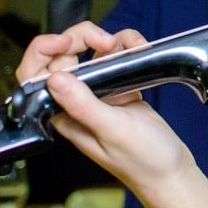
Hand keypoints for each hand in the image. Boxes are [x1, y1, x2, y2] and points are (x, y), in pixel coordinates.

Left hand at [16, 23, 207, 207]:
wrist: (171, 169)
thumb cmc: (142, 160)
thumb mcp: (112, 131)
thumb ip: (83, 105)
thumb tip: (54, 79)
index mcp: (65, 115)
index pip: (36, 77)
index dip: (42, 52)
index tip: (65, 41)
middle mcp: (77, 102)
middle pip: (63, 55)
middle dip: (82, 38)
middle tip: (105, 42)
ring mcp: (98, 92)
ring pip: (90, 51)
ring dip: (110, 40)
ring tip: (128, 48)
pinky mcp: (118, 87)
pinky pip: (115, 57)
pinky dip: (128, 46)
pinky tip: (139, 53)